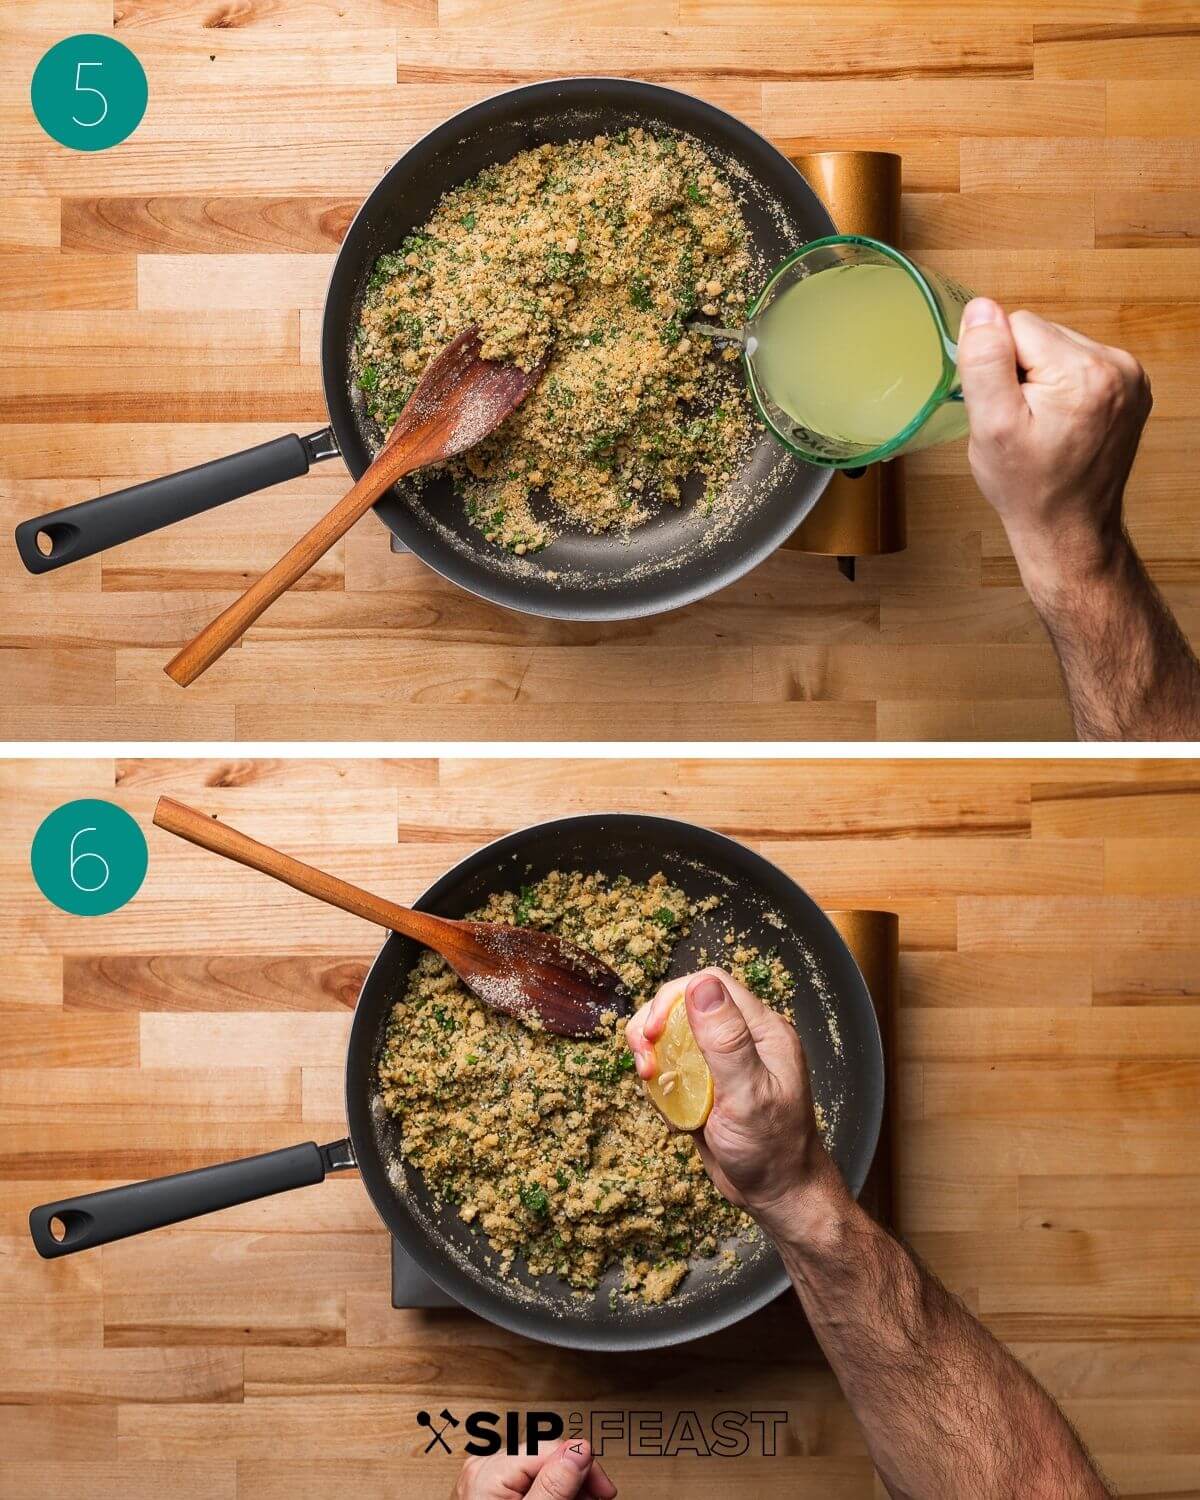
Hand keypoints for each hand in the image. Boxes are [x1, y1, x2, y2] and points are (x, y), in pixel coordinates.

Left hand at [452, 1439, 615, 1499]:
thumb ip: (554, 1488)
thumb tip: (579, 1450)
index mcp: (490, 1471)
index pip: (551, 1449)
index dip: (585, 1468)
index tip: (605, 1491)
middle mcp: (483, 1467)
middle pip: (547, 1458)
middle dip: (576, 1481)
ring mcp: (484, 1479)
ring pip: (540, 1470)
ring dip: (565, 1488)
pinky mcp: (488, 1492)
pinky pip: (525, 1482)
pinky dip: (547, 1493)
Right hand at [625, 967, 844, 1241]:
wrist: (780, 1196)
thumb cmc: (774, 1150)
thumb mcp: (747, 1094)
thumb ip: (726, 1040)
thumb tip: (700, 984)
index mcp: (763, 1030)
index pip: (711, 984)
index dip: (672, 998)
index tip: (651, 1032)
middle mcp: (745, 1039)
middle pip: (685, 1006)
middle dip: (655, 1029)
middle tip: (645, 1064)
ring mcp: (726, 1063)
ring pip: (675, 1038)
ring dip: (655, 1059)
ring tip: (654, 1086)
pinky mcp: (711, 1086)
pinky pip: (675, 1070)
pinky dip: (664, 1088)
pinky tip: (673, 1116)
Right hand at [956, 298, 1151, 598]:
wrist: (1070, 529)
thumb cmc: (1028, 488)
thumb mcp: (991, 428)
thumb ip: (985, 363)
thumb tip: (981, 309)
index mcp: (1084, 372)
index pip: (1017, 325)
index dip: (997, 366)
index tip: (1005, 409)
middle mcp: (1117, 366)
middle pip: (1041, 334)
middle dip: (1021, 371)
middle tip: (1021, 421)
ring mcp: (1130, 376)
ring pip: (1059, 346)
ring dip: (1041, 378)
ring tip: (1041, 425)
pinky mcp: (1131, 386)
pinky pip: (1079, 363)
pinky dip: (1062, 386)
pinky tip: (1060, 422)